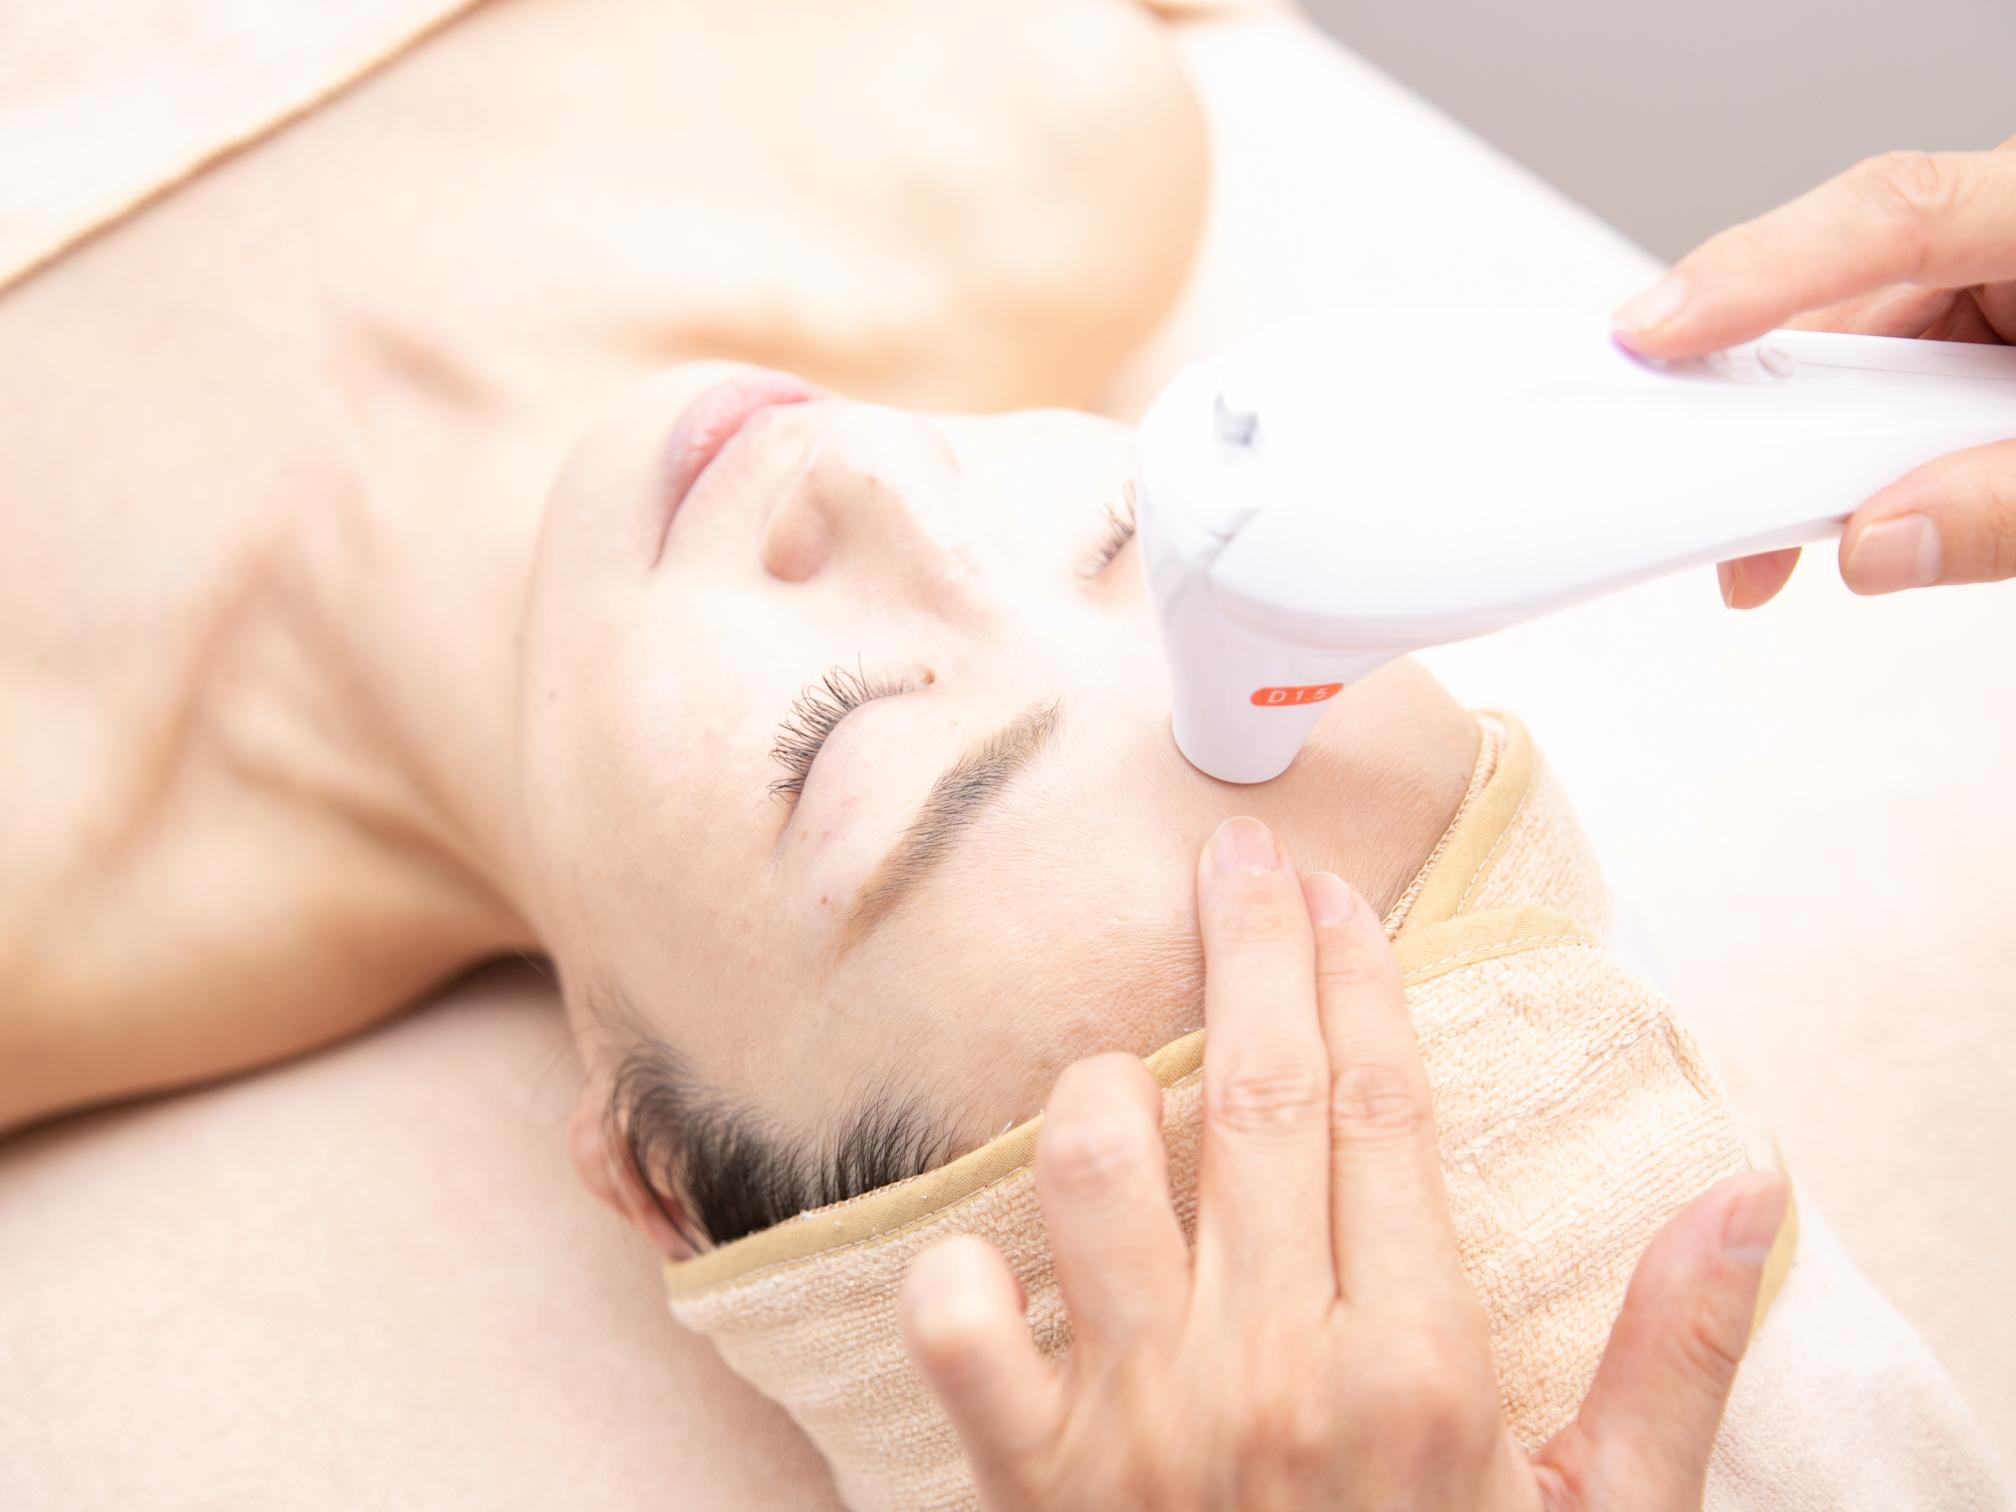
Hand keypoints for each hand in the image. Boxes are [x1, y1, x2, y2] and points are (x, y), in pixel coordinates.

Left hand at [899, 816, 1787, 1509]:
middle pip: (1258, 1095)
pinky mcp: (1034, 1483)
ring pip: (1096, 1168)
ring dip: (1106, 1091)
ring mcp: (1142, 1424)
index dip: (1357, 982)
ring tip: (1132, 1068)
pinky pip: (958, 1331)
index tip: (1334, 895)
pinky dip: (958, 1273)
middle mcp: (1273, 1371)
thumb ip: (1668, 1361)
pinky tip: (994, 1254)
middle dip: (1248, 952)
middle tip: (1237, 858)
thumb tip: (1743, 1190)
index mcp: (1417, 1373)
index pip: (1382, 1109)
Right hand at [1612, 136, 2015, 604]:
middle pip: (1867, 293)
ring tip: (1783, 546)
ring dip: (1830, 451)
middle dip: (1784, 410)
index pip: (1896, 209)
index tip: (1658, 331)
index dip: (1761, 269)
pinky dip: (1884, 453)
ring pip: (1885, 350)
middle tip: (1714, 504)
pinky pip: (1922, 378)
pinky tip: (1860, 511)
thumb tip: (1880, 544)